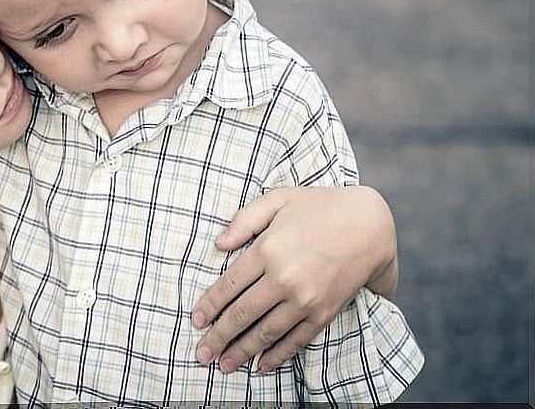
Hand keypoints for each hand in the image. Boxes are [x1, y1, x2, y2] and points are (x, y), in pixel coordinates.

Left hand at [191, 185, 397, 373]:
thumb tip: (218, 243)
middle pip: (242, 314)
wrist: (368, 225)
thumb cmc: (318, 206)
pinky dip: (277, 355)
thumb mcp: (277, 199)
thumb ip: (244, 220)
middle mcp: (284, 279)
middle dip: (218, 337)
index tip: (196, 321)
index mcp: (267, 251)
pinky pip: (296, 339)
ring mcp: (305, 299)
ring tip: (223, 366)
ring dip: (242, 352)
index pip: (229, 286)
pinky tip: (261, 365)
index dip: (209, 306)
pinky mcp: (324, 312)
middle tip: (201, 354)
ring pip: (265, 333)